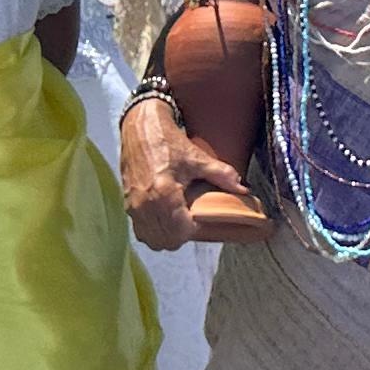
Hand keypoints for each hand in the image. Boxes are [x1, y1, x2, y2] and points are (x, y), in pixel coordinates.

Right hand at [116, 93, 249, 250]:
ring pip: (151, 239)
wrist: (140, 129)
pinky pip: (140, 230)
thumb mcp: (196, 157)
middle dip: (181, 236)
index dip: (194, 230)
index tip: (200, 220)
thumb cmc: (166, 142)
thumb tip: (242, 188)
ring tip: (178, 222)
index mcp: (164, 194)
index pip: (180, 231)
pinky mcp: (126, 204)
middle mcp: (145, 204)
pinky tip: (164, 218)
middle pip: (166, 240)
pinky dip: (153, 231)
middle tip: (191, 222)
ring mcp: (133, 206)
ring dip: (166, 236)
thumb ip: (221, 174)